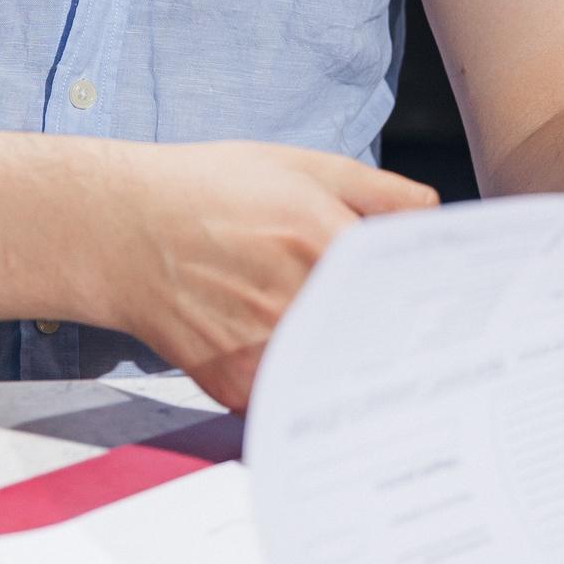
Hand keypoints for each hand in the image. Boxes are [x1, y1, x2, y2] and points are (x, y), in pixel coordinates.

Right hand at [99, 140, 436, 412]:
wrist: (118, 230)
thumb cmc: (206, 189)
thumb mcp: (295, 166)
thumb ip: (373, 191)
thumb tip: (432, 217)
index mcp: (314, 236)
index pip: (399, 284)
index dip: (426, 297)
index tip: (445, 308)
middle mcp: (289, 296)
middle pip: (373, 337)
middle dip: (396, 338)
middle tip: (420, 344)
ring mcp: (259, 347)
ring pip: (335, 375)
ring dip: (355, 370)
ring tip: (371, 362)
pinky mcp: (233, 384)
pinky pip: (289, 397)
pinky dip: (305, 387)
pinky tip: (311, 371)